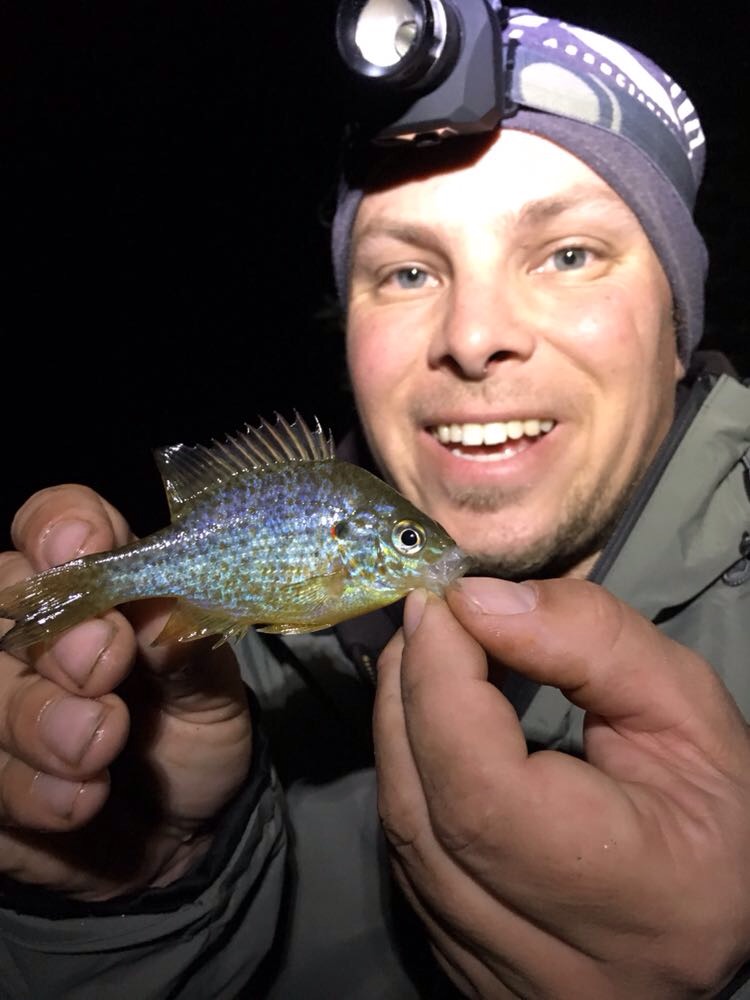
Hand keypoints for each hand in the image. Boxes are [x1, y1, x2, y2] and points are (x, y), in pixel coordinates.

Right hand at [0, 485, 251, 900]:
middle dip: (51, 642)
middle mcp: (32, 631)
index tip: (84, 549)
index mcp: (96, 586)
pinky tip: (74, 802)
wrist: (182, 827)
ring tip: (97, 757)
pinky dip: (23, 791)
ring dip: (34, 725)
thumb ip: (183, 651)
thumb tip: (161, 622)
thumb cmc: (193, 729)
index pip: (57, 524)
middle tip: (102, 673)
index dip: (60, 526)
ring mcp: (0, 697)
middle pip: (1, 604)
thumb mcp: (209, 689)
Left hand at [375, 578, 749, 998]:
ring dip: (398, 725)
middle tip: (430, 613)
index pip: (484, 794)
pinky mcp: (456, 955)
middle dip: (411, 691)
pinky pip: (406, 854)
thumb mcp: (683, 707)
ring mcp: (489, 967)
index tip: (445, 601)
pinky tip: (429, 720)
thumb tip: (476, 600)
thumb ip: (590, 641)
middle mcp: (541, 955)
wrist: (705, 907)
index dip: (443, 685)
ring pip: (399, 836)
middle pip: (423, 813)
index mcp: (625, 893)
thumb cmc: (713, 809)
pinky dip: (408, 771)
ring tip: (426, 653)